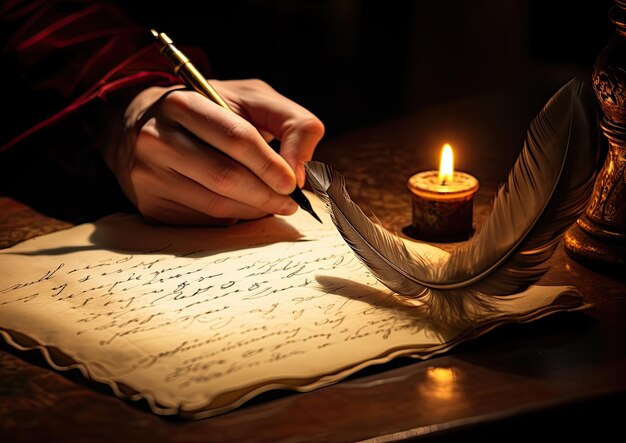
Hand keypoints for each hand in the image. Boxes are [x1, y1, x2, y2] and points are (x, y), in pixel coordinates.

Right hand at [102, 79, 323, 224]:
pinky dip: (232, 219)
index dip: (269, 164)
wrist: (142, 126)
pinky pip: (203, 222)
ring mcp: (148, 175)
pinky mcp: (150, 206)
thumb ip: (291, 123)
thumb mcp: (252, 99)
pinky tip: (240, 206)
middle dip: (266, 194)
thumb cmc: (209, 112)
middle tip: (289, 202)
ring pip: (216, 205)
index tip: (293, 183)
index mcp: (182, 103)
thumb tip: (300, 172)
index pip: (236, 138)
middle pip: (225, 177)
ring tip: (272, 204)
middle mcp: (157, 139)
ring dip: (254, 211)